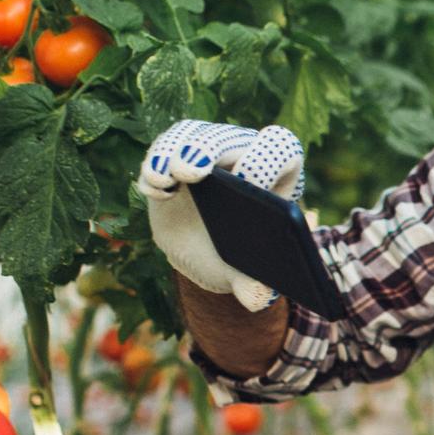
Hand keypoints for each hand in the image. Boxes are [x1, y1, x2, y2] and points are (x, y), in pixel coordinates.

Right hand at [138, 119, 304, 312]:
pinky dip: (155, 164)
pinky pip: (163, 149)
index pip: (278, 149)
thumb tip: (256, 298)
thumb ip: (257, 287)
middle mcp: (241, 152)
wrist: (210, 253)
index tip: (249, 183)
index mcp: (277, 174)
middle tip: (192, 172)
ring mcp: (206, 149)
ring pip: (191, 136)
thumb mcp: (248, 274)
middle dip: (209, 150)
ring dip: (173, 152)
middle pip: (228, 137)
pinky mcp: (174, 155)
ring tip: (165, 177)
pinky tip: (155, 188)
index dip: (265, 160)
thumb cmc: (239, 257)